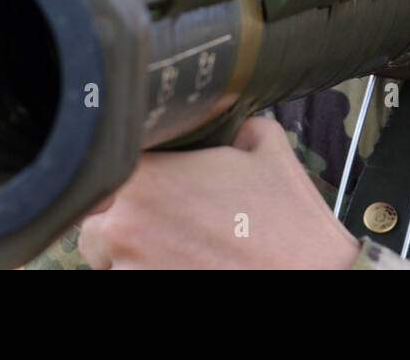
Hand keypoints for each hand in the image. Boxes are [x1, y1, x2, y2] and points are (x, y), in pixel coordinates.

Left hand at [77, 116, 362, 269]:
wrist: (311, 279)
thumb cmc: (289, 226)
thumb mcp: (268, 146)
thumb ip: (234, 122)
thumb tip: (227, 115)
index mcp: (145, 177)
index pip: (109, 161)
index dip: (135, 170)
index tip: (157, 177)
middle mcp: (123, 226)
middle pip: (98, 214)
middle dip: (130, 215)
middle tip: (175, 218)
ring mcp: (127, 270)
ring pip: (107, 255)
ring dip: (135, 249)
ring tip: (184, 246)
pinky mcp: (138, 293)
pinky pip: (128, 278)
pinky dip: (150, 271)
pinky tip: (188, 265)